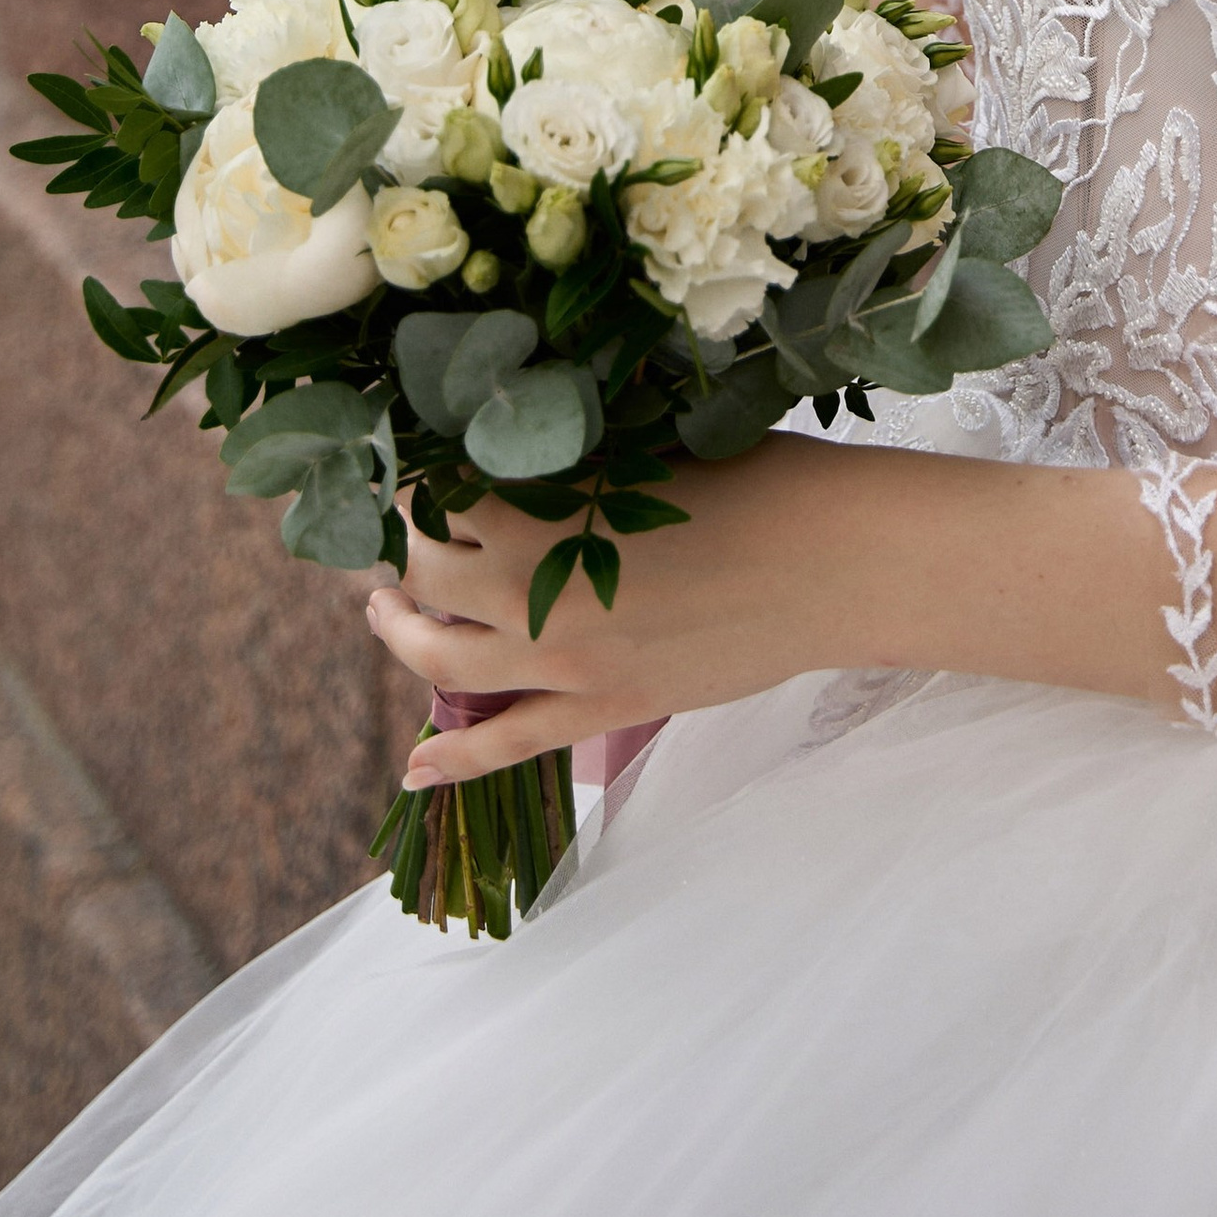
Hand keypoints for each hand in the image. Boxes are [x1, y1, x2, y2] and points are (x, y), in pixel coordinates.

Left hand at [368, 441, 860, 784]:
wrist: (828, 559)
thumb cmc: (753, 478)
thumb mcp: (648, 445)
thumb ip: (572, 460)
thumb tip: (518, 452)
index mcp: (545, 508)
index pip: (441, 494)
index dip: (419, 478)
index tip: (417, 463)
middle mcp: (534, 589)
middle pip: (427, 575)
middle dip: (406, 548)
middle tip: (407, 529)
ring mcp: (565, 661)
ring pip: (443, 662)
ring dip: (401, 635)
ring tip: (388, 612)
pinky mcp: (602, 708)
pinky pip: (508, 746)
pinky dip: (453, 762)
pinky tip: (413, 772)